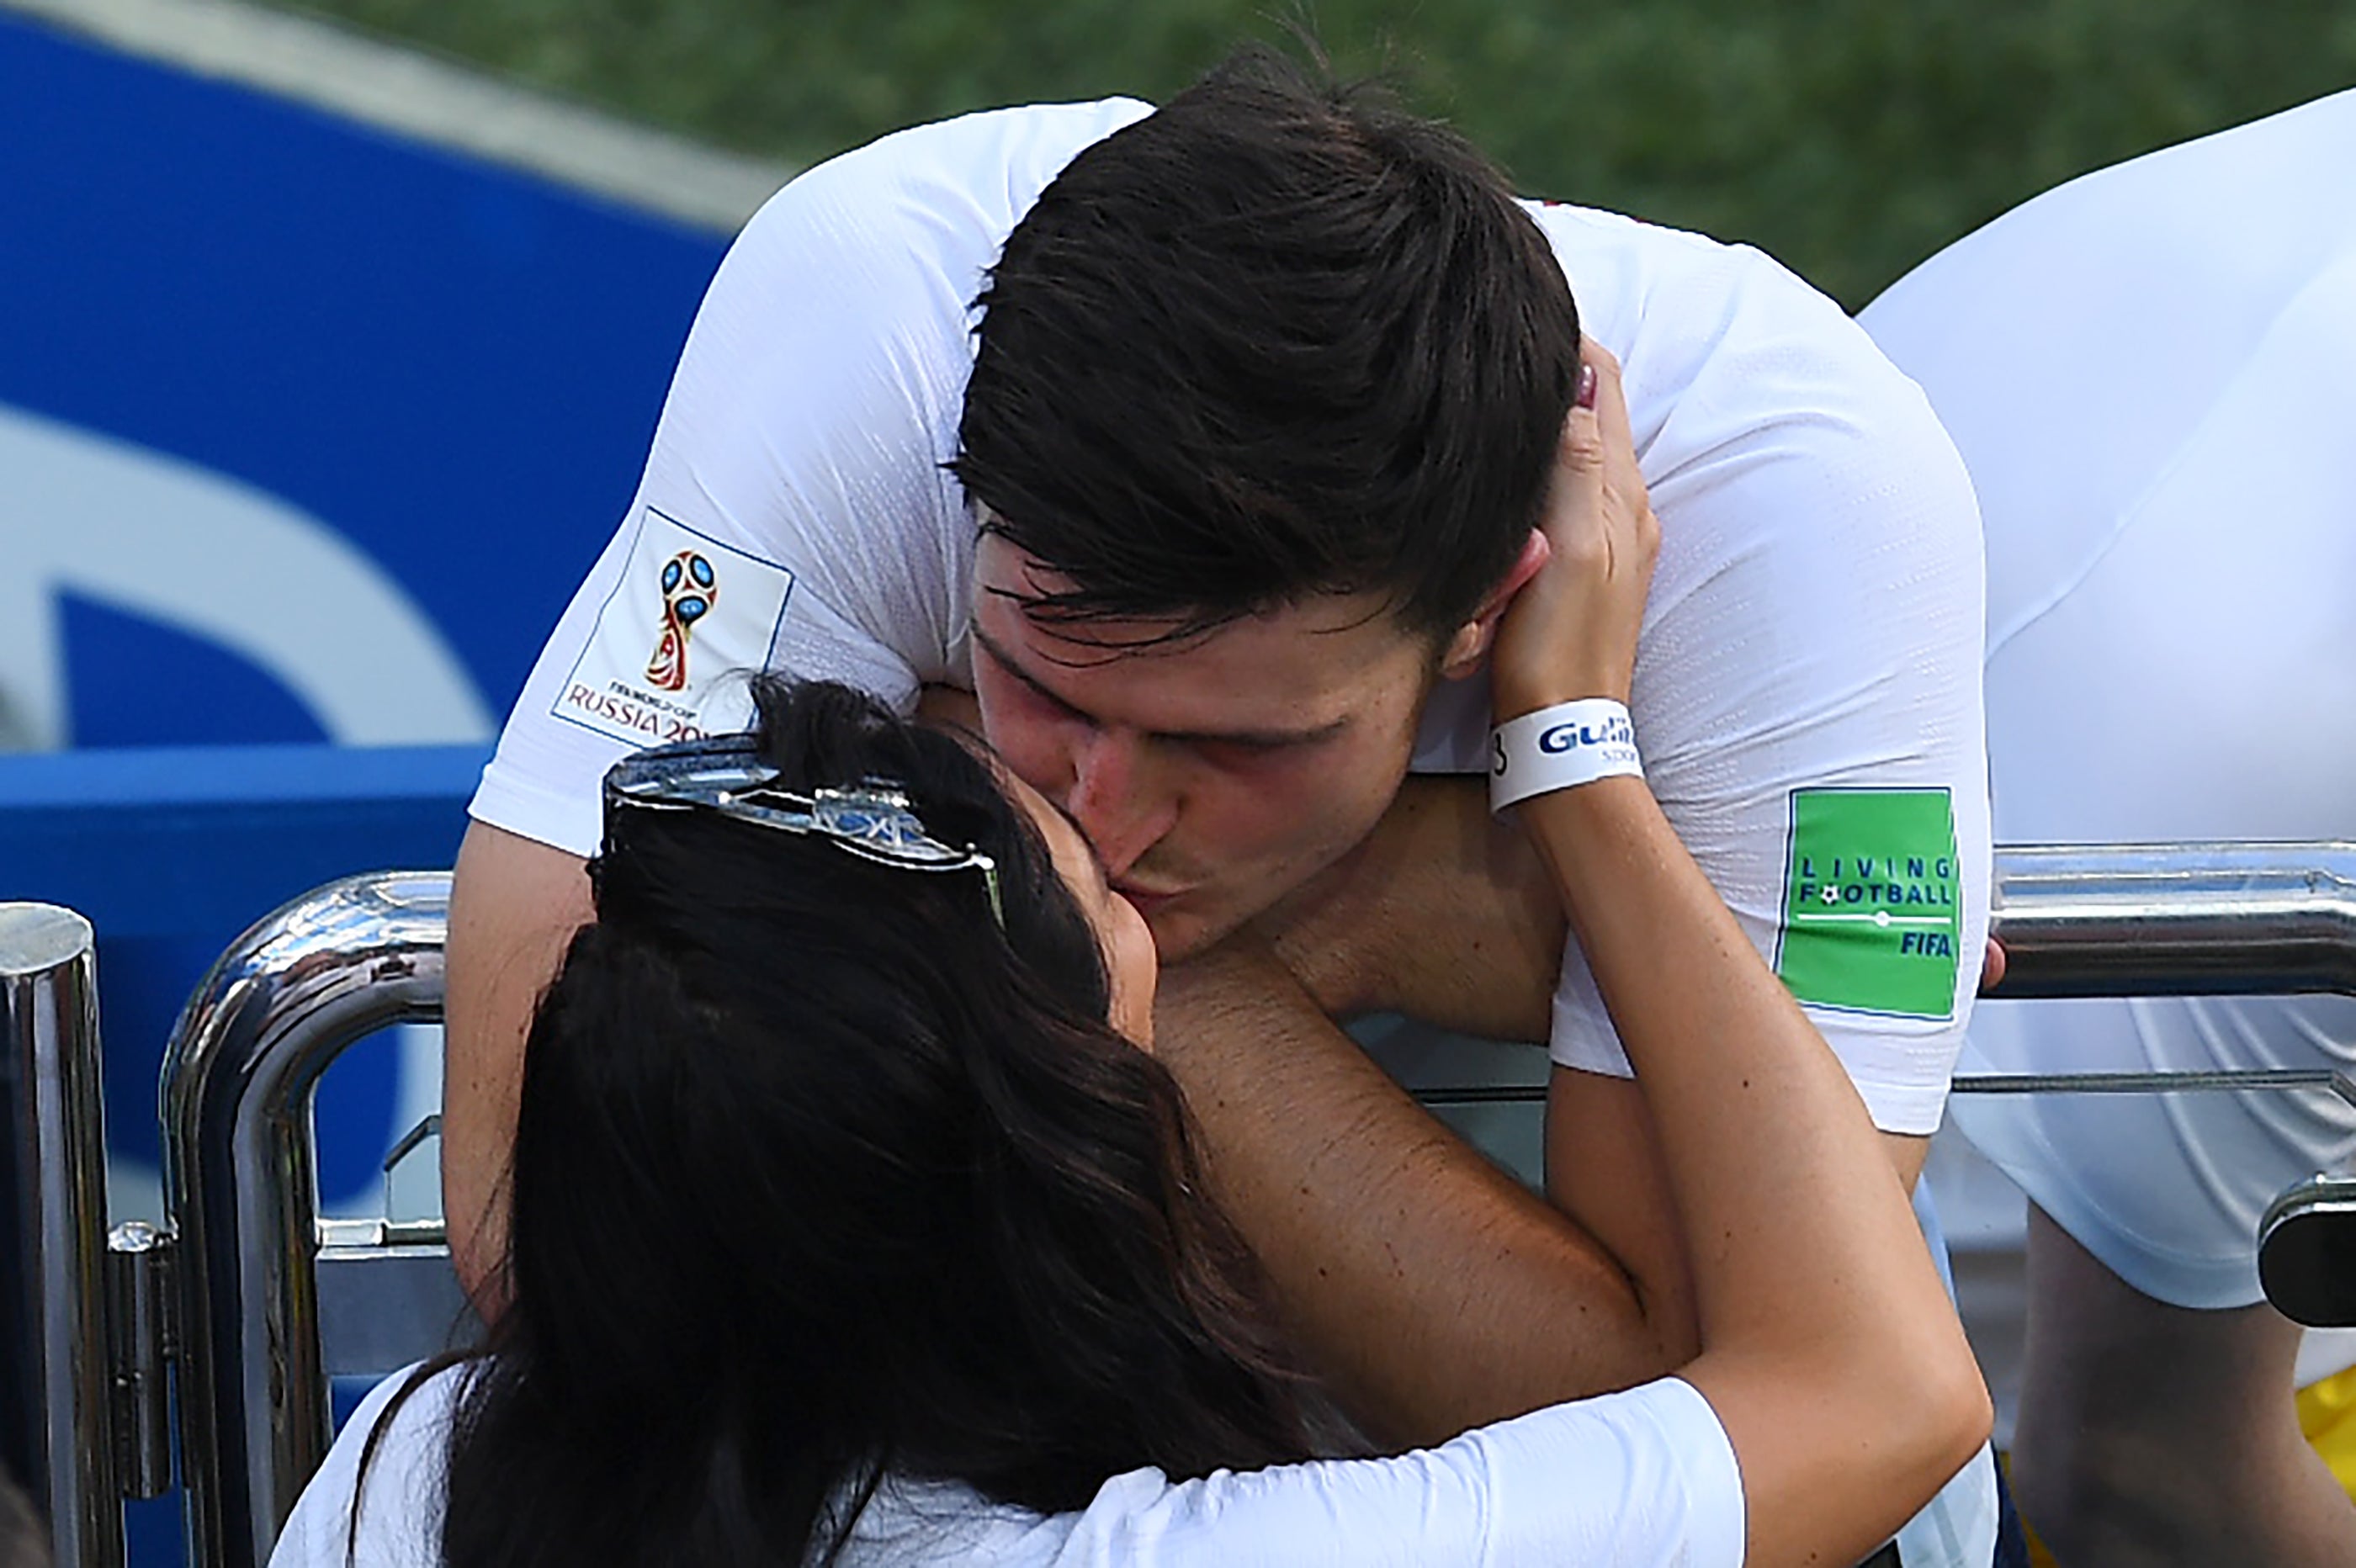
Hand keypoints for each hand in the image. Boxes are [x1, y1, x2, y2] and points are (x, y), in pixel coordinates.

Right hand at [1488, 344, 1658, 719]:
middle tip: (1500, 335)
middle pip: (1595, 407)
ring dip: (1548, 413)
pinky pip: (1567, 489)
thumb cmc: (1557, 650)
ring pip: (1581, 446)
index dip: (1563, 340)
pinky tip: (1514, 465)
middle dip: (1555, 367)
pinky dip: (1543, 461)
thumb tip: (1575, 379)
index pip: (1601, 381)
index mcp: (1623, 495)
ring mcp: (1608, 539)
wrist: (1560, 737)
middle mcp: (1626, 508)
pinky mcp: (1583, 568)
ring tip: (1502, 385)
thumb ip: (1574, 464)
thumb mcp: (1568, 548)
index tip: (1516, 310)